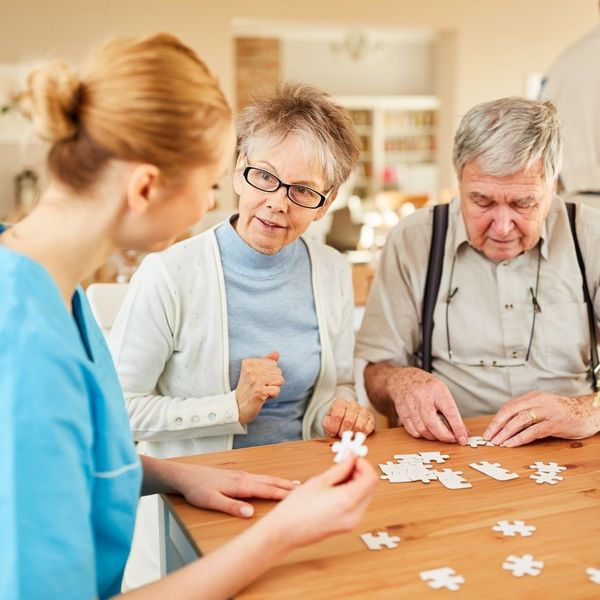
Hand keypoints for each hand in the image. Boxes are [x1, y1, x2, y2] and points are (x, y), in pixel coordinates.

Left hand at [174, 462, 297, 518]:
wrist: (184, 475)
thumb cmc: (196, 489)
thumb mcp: (211, 501)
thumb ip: (231, 506)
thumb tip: (250, 513)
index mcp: (241, 484)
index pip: (267, 490)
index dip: (283, 494)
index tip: (298, 497)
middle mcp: (244, 477)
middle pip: (271, 481)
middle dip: (288, 486)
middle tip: (306, 489)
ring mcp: (242, 475)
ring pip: (267, 478)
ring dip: (282, 481)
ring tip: (296, 484)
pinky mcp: (238, 475)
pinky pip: (260, 477)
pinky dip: (272, 480)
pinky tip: (273, 482)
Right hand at [235, 351, 283, 423]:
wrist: (237, 407)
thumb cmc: (248, 389)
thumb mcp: (254, 372)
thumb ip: (265, 361)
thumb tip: (276, 353)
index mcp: (248, 363)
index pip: (273, 363)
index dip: (270, 373)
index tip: (259, 380)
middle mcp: (250, 370)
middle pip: (278, 371)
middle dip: (273, 381)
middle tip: (261, 387)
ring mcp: (254, 381)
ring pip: (279, 380)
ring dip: (274, 388)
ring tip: (263, 391)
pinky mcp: (259, 392)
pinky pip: (277, 390)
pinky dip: (273, 395)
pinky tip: (264, 397)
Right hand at [264, 456, 377, 549]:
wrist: (286, 531)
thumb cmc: (297, 508)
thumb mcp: (319, 481)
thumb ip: (340, 468)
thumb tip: (351, 458)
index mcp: (348, 500)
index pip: (371, 479)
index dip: (364, 465)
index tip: (354, 458)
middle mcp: (354, 514)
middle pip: (370, 488)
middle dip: (361, 473)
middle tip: (346, 463)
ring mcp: (352, 522)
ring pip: (365, 496)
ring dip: (357, 483)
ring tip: (339, 476)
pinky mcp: (347, 526)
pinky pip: (358, 506)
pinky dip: (353, 494)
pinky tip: (337, 488)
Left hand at [322, 398, 375, 436]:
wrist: (346, 419)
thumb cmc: (336, 421)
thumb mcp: (328, 421)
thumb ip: (328, 425)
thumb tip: (333, 431)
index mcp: (340, 403)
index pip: (338, 415)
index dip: (335, 428)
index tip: (333, 433)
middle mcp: (353, 404)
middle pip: (349, 421)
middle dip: (343, 432)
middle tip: (341, 435)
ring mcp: (363, 410)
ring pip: (359, 426)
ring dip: (352, 434)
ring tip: (349, 434)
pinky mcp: (371, 417)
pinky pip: (368, 428)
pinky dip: (362, 435)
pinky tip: (357, 434)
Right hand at [389, 367, 468, 444]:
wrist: (403, 378)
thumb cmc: (426, 386)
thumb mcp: (442, 392)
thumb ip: (452, 412)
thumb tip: (464, 431)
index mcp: (436, 390)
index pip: (449, 412)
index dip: (457, 428)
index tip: (463, 439)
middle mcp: (422, 396)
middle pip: (432, 423)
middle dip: (444, 436)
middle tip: (452, 439)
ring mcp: (410, 404)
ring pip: (422, 429)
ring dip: (433, 437)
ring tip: (439, 435)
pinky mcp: (402, 412)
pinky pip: (412, 430)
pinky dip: (422, 435)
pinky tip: (427, 431)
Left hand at [482, 390, 599, 446]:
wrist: (589, 411)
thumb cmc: (565, 413)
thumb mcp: (544, 407)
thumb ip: (529, 412)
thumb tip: (508, 425)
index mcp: (533, 397)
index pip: (508, 407)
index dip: (496, 419)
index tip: (488, 431)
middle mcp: (537, 401)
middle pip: (510, 412)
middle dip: (496, 425)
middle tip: (487, 438)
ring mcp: (546, 412)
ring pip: (519, 420)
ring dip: (505, 432)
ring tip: (496, 442)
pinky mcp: (555, 423)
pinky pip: (533, 431)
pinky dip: (519, 438)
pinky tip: (511, 444)